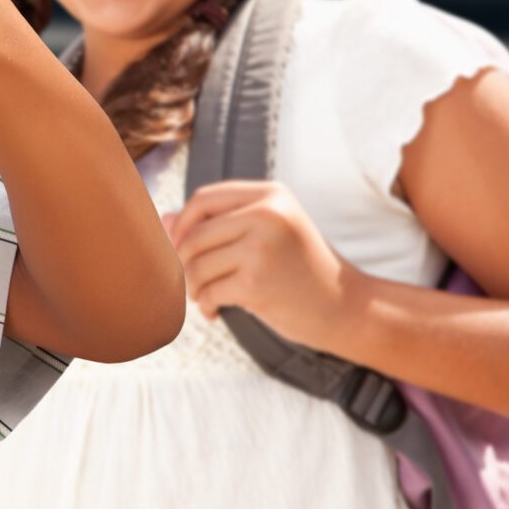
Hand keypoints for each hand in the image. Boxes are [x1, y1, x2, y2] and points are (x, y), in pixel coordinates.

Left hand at [169, 180, 356, 350]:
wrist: (345, 307)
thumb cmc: (301, 269)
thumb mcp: (267, 234)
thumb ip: (219, 223)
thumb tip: (162, 217)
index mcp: (271, 195)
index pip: (203, 199)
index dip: (182, 224)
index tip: (180, 249)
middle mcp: (267, 214)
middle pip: (194, 234)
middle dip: (184, 262)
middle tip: (194, 282)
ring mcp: (262, 248)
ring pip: (196, 265)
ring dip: (193, 287)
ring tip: (205, 297)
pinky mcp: (257, 283)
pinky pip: (208, 292)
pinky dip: (205, 306)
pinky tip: (215, 312)